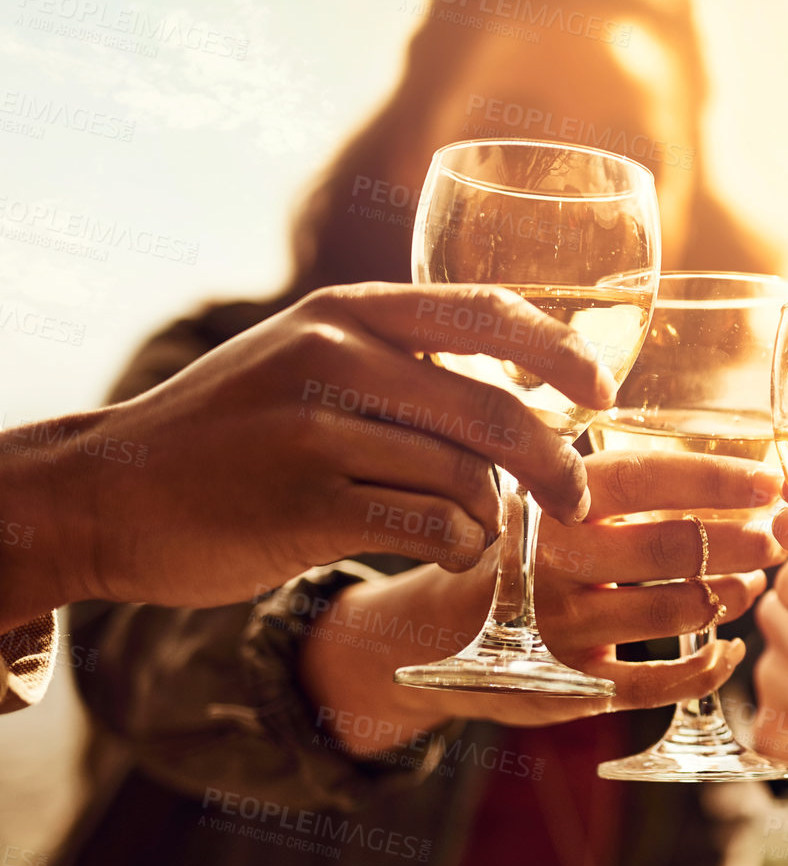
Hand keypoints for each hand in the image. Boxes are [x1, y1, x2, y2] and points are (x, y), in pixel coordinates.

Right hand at [0, 283, 613, 629]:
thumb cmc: (231, 435)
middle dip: (555, 462)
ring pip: (466, 476)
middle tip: (577, 498)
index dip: (561, 352)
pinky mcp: (303, 505)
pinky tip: (452, 553)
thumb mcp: (305, 362)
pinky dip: (460, 547)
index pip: (485, 311)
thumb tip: (521, 384)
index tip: (602, 393)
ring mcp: (314, 431)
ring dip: (497, 516)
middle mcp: (333, 357)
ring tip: (484, 531)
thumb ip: (397, 361)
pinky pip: (427, 525)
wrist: (108, 494)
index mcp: (346, 312)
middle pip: (492, 408)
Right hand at [302, 451, 787, 748]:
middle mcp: (550, 562)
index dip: (716, 480)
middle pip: (672, 547)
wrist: (418, 637)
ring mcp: (558, 628)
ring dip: (727, 597)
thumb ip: (606, 488)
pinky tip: (728, 650)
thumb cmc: (504, 557)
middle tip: (775, 538)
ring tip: (749, 584)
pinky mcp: (567, 686)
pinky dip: (707, 668)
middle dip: (739, 541)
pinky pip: (658, 684)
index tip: (769, 480)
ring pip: (674, 612)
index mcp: (547, 502)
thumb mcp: (536, 507)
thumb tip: (717, 473)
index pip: (645, 479)